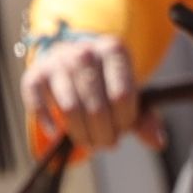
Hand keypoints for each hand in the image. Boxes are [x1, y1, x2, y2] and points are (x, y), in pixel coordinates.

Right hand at [22, 30, 140, 157]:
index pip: (122, 95)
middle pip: (97, 107)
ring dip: (82, 135)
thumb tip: (158, 142)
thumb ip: (144, 117)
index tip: (124, 128)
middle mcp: (84, 51)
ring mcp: (57, 62)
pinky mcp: (34, 74)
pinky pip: (38, 106)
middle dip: (104, 134)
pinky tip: (59, 134)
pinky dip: (49, 126)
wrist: (72, 59)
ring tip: (90, 142)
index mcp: (113, 49)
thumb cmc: (107, 81)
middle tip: (107, 143)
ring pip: (70, 109)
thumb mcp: (129, 92)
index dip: (125, 121)